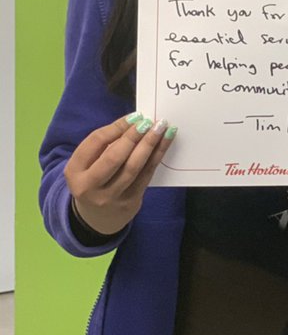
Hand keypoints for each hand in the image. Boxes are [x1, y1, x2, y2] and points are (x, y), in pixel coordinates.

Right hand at [64, 113, 175, 235]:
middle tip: (148, 121)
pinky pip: (146, 174)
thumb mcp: (87, 165)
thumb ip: (104, 145)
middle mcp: (90, 186)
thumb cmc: (93, 181)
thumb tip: (134, 121)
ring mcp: (111, 197)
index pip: (95, 144)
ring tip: (161, 127)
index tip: (134, 116)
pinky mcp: (130, 202)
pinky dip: (157, 155)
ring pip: (134, 167)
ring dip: (150, 144)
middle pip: (114, 157)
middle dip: (133, 137)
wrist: (95, 218)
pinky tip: (166, 141)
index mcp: (74, 172)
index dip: (116, 128)